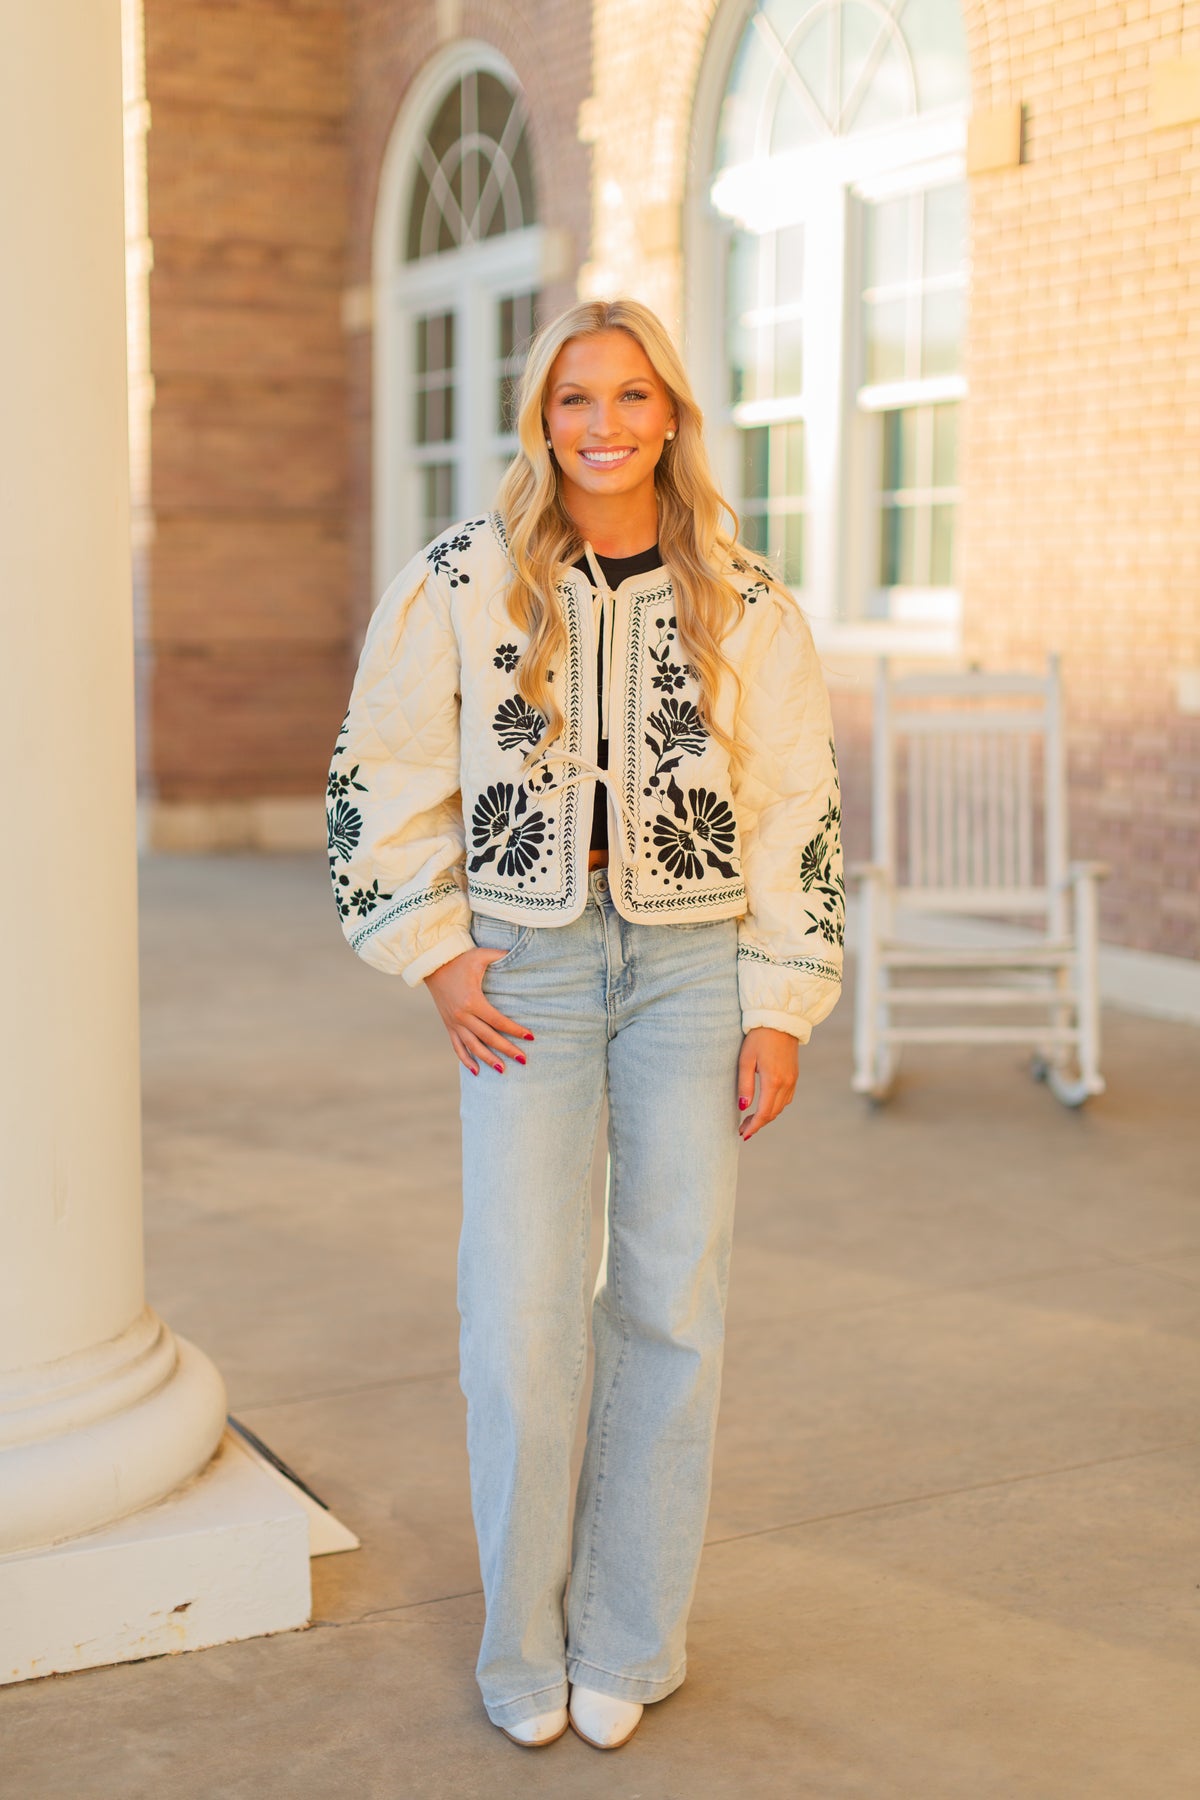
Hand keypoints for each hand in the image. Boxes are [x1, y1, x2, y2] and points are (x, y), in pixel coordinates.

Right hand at [425, 949, 534, 1076]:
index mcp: (472, 1001)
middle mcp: (462, 1016)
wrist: (432, 964)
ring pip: (473, 1047)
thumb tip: (517, 952)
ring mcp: (454, 1023)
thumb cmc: (459, 959)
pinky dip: (466, 1060)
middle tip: (523, 1060)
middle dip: (507, 1049)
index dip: (515, 1030)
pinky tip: (476, 1071)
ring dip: (488, 1059)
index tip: (530, 1037)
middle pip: (488, 1037)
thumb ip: (499, 955)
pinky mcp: (448, 1025)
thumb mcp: (480, 955)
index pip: (498, 1021)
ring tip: (503, 1070)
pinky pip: (457, 1047)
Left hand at [736, 1027, 798, 1140]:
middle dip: (758, 1124)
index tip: (743, 1134)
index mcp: (774, 1081)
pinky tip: (765, 1105)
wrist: (780, 1020)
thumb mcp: (745, 1060)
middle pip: (773, 1113)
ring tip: (751, 1120)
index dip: (753, 1126)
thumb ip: (745, 1085)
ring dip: (767, 1116)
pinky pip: (786, 1098)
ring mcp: (793, 1080)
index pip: (764, 1113)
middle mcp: (786, 1083)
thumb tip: (742, 1107)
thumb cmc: (758, 1038)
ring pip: (780, 1107)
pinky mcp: (794, 1075)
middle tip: (743, 1129)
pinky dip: (775, 1106)